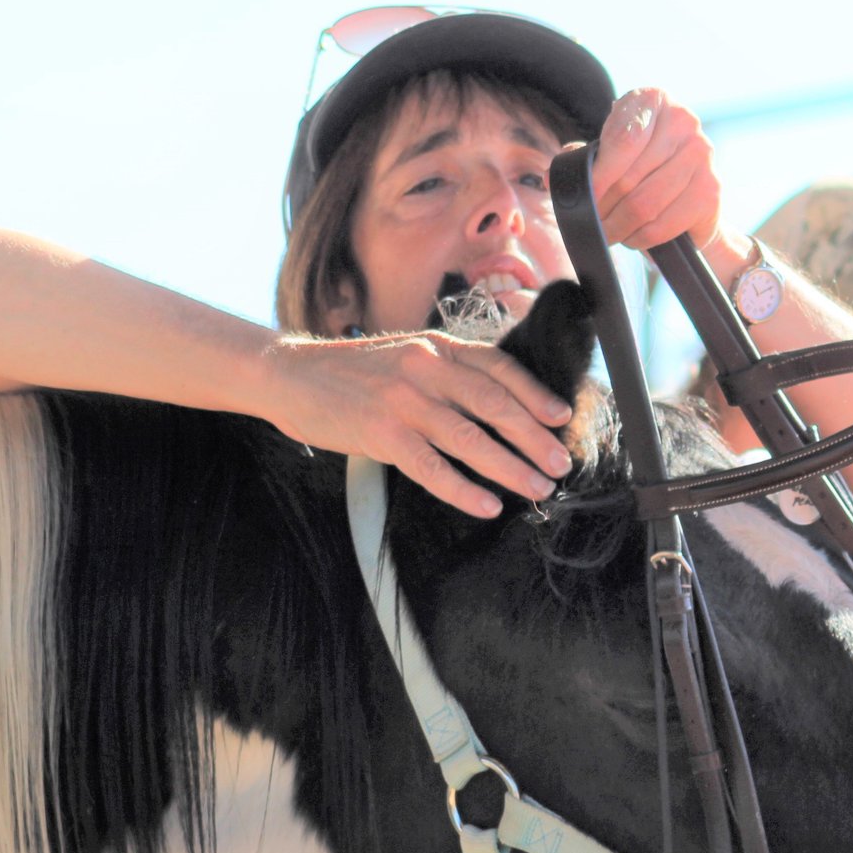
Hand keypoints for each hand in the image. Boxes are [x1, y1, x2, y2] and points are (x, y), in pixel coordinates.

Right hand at [257, 331, 573, 518]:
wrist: (290, 374)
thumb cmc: (353, 371)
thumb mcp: (407, 355)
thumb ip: (447, 371)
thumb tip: (499, 403)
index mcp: (437, 347)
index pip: (500, 369)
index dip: (536, 394)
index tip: (563, 418)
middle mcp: (426, 368)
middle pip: (496, 405)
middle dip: (534, 438)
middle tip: (560, 464)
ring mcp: (403, 400)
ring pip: (471, 439)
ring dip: (510, 467)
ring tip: (536, 488)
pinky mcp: (381, 433)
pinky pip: (432, 468)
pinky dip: (463, 489)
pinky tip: (486, 505)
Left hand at [591, 87, 723, 253]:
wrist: (691, 195)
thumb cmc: (643, 167)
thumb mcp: (611, 153)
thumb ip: (583, 160)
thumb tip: (553, 180)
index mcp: (653, 100)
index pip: (623, 140)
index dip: (599, 175)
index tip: (585, 199)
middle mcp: (683, 120)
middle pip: (630, 177)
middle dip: (604, 208)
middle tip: (592, 224)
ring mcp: (702, 153)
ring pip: (645, 204)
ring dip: (619, 227)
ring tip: (609, 233)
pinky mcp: (711, 189)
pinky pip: (664, 224)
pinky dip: (642, 238)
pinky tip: (634, 237)